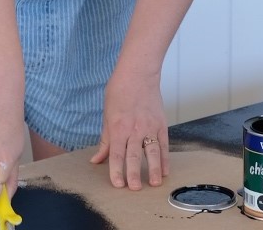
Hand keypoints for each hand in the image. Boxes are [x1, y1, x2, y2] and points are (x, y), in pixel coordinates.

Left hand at [89, 70, 169, 189]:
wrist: (138, 74)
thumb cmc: (119, 92)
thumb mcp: (107, 115)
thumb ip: (105, 140)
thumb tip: (97, 160)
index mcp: (118, 127)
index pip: (116, 154)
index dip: (116, 170)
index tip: (117, 184)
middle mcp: (134, 129)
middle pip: (134, 155)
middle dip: (134, 173)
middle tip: (135, 188)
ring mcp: (149, 126)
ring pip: (152, 151)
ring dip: (154, 168)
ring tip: (155, 183)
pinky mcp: (161, 123)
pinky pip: (164, 144)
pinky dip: (165, 158)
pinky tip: (166, 170)